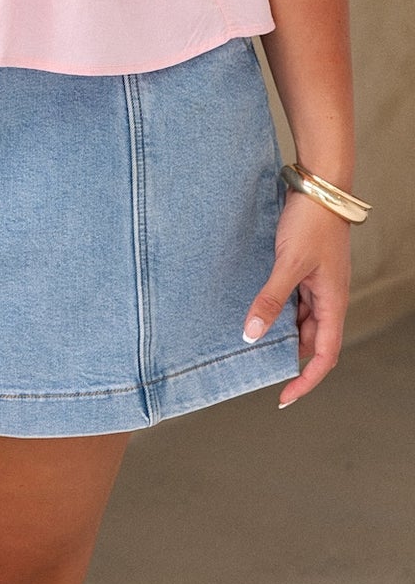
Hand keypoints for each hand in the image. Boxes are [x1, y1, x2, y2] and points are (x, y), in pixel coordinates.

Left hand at [243, 189, 351, 407]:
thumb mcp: (288, 264)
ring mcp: (317, 284)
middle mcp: (328, 298)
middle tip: (256, 362)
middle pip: (311, 340)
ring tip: (251, 333)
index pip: (325, 356)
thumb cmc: (311, 224)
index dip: (306, 380)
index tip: (284, 396)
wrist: (318, 188)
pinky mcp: (305, 269)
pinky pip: (292, 298)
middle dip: (288, 353)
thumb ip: (270, 299)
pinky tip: (257, 305)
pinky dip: (277, 306)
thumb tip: (252, 334)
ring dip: (280, 328)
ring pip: (299, 319)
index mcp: (333, 303)